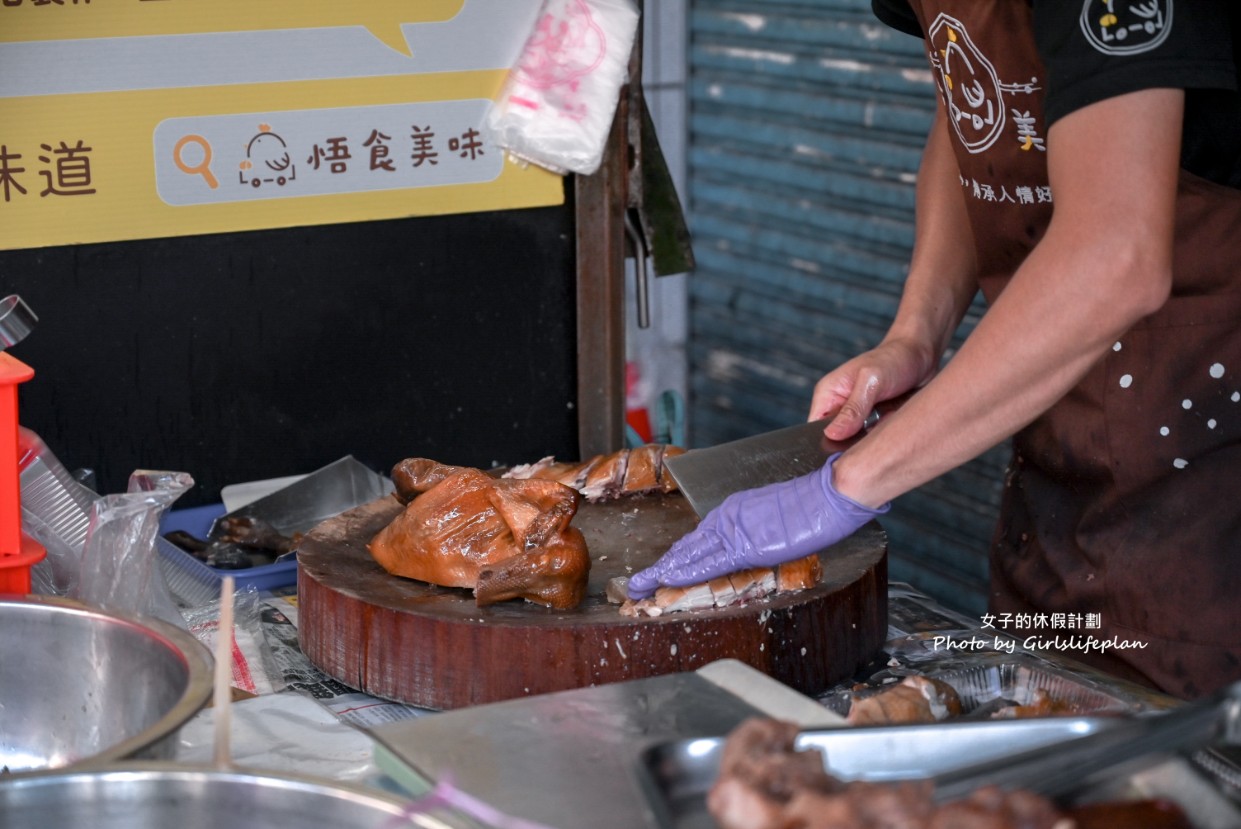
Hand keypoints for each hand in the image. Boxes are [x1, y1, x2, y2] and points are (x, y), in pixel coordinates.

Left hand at [627, 454, 888, 599]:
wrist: (831, 494)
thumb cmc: (816, 504)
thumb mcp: (780, 519)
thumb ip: (762, 533)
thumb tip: (759, 545)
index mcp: (736, 510)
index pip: (700, 539)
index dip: (679, 556)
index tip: (662, 569)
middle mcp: (728, 516)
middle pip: (687, 546)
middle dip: (661, 566)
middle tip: (638, 582)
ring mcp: (734, 529)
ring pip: (689, 555)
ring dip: (663, 573)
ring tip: (641, 587)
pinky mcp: (744, 544)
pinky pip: (707, 562)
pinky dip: (683, 572)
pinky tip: (666, 581)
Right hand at [809, 339, 933, 440]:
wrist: (922, 355)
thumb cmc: (894, 359)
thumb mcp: (871, 382)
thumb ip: (853, 409)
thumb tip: (831, 434)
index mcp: (828, 395)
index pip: (814, 430)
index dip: (825, 444)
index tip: (846, 449)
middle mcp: (839, 408)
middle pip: (835, 440)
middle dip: (853, 444)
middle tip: (874, 433)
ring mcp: (857, 417)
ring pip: (856, 444)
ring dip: (873, 440)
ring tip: (888, 422)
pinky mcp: (874, 423)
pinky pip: (874, 441)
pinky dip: (885, 438)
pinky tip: (894, 427)